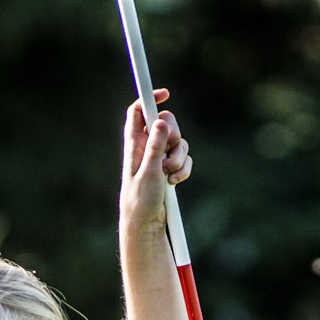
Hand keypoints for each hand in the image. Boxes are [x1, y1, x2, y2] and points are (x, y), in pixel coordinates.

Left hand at [120, 88, 192, 235]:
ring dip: (179, 158)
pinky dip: (183, 169)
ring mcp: (159, 158)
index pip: (138, 111)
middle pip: (165, 123)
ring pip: (179, 142)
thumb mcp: (148, 173)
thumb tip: (160, 122)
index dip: (149, 99)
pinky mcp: (170, 169)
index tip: (164, 94)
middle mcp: (146, 147)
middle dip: (174, 135)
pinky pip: (185, 159)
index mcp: (134, 144)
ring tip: (168, 175)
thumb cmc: (139, 200)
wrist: (145, 225)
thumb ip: (154, 147)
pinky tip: (174, 182)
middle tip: (170, 150)